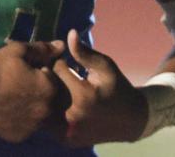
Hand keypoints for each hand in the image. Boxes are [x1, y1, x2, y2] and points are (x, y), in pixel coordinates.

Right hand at [0, 39, 64, 142]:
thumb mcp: (19, 51)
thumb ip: (43, 49)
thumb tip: (61, 45)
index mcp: (49, 89)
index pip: (54, 80)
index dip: (43, 74)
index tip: (29, 70)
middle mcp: (45, 111)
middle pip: (49, 99)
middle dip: (40, 91)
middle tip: (21, 84)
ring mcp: (32, 127)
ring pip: (39, 115)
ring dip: (33, 106)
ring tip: (15, 97)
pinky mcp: (19, 136)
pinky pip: (27, 127)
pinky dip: (22, 119)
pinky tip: (9, 110)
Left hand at [52, 29, 147, 146]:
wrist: (129, 120)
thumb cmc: (116, 87)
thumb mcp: (105, 66)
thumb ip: (85, 52)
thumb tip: (70, 33)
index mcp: (82, 96)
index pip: (56, 69)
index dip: (60, 62)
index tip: (66, 62)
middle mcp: (72, 116)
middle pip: (47, 88)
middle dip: (50, 78)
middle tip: (59, 75)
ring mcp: (67, 131)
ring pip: (45, 105)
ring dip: (48, 95)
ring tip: (59, 88)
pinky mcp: (65, 140)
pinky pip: (48, 121)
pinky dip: (51, 111)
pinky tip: (61, 104)